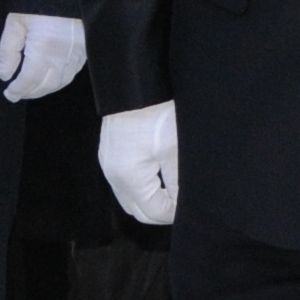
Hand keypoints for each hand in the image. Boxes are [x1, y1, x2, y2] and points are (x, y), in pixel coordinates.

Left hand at [0, 12, 86, 103]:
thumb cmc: (37, 0)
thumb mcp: (16, 21)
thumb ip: (8, 51)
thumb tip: (4, 75)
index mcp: (43, 48)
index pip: (29, 80)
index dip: (18, 90)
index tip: (9, 93)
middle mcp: (62, 55)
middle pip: (46, 85)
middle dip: (30, 92)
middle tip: (18, 92)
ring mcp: (77, 53)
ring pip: (61, 82)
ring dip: (45, 89)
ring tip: (32, 87)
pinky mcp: (86, 49)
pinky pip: (73, 72)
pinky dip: (60, 80)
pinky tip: (50, 76)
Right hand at [98, 102, 180, 226]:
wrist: (135, 87)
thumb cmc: (157, 115)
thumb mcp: (174, 151)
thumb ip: (178, 183)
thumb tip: (183, 204)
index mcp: (129, 178)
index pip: (153, 212)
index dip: (174, 213)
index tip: (191, 206)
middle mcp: (114, 177)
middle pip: (138, 211)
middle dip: (162, 211)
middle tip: (183, 203)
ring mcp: (109, 166)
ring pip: (130, 199)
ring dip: (150, 201)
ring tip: (173, 191)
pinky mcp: (110, 156)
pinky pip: (125, 184)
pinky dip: (141, 189)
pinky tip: (159, 177)